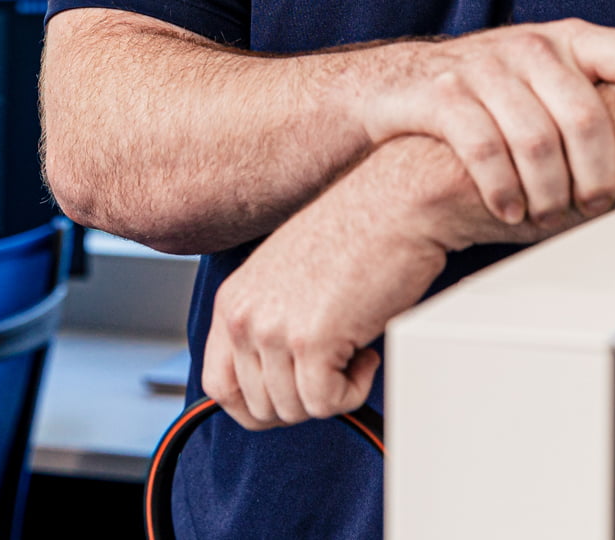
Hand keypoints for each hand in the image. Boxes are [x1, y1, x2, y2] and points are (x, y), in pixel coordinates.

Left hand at [202, 138, 490, 429]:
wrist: (395, 205)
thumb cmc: (354, 234)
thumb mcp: (287, 278)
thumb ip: (268, 324)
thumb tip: (276, 379)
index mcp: (233, 300)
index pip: (219, 385)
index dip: (256, 407)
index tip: (289, 399)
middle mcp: (244, 315)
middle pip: (258, 407)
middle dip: (303, 401)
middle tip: (333, 370)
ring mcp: (273, 329)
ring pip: (294, 409)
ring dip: (333, 392)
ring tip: (353, 350)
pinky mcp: (311, 341)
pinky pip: (327, 403)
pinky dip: (354, 391)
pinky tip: (365, 353)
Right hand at [360, 20, 614, 228]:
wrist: (400, 85)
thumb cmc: (497, 101)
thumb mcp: (551, 88)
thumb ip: (598, 110)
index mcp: (571, 39)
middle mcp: (531, 45)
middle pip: (585, 115)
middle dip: (598, 174)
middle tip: (595, 207)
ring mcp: (484, 65)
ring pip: (536, 139)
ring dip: (549, 191)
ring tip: (549, 217)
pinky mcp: (442, 92)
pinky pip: (483, 147)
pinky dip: (503, 188)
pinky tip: (510, 209)